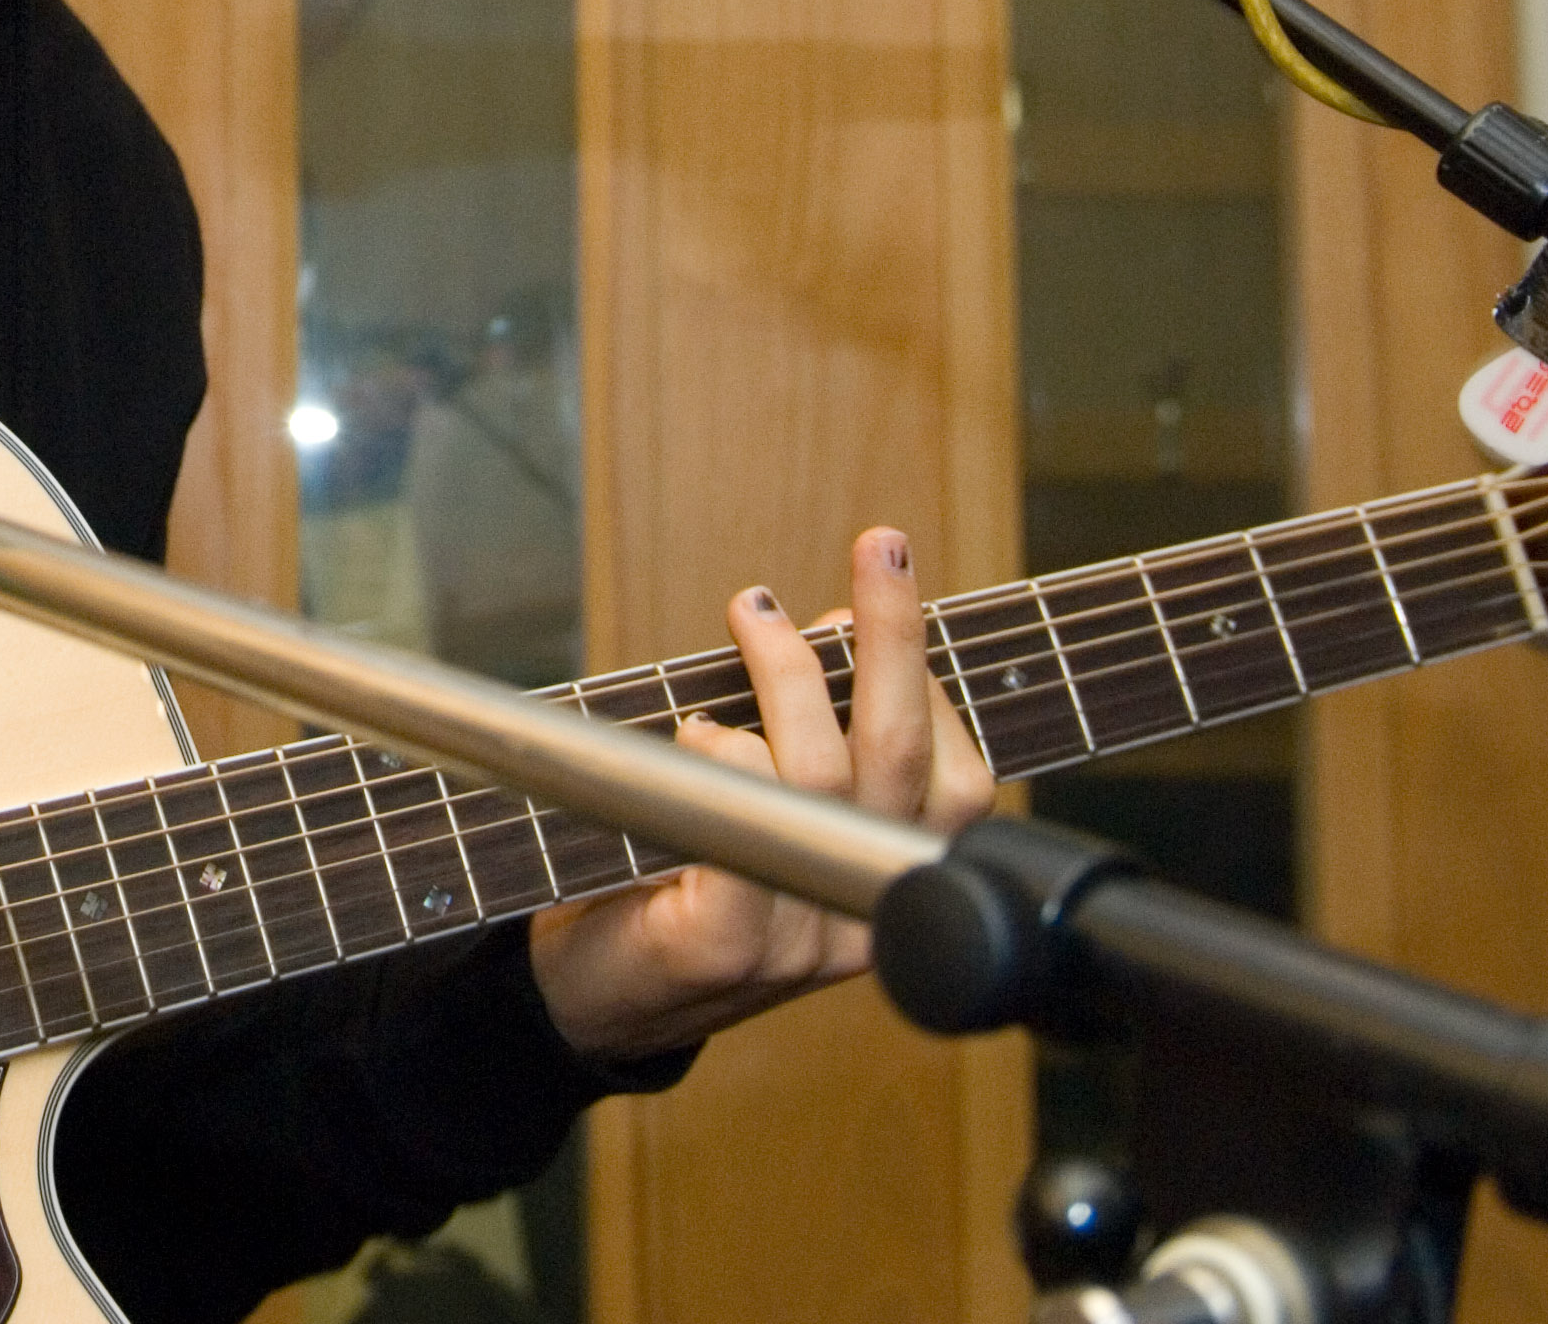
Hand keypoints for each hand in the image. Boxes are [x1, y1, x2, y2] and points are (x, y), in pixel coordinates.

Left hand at [525, 527, 992, 1063]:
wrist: (588, 1002)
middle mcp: (859, 920)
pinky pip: (747, 829)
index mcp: (889, 891)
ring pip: (826, 777)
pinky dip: (725, 755)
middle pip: (903, 762)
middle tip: (880, 546)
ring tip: (753, 610)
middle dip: (896, 638)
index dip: (935, 683)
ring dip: (791, 672)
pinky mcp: (722, 945)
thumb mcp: (767, 816)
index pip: (959, 785)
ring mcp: (796, 939)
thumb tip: (836, 628)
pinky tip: (695, 729)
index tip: (889, 593)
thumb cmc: (671, 882)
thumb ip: (809, 745)